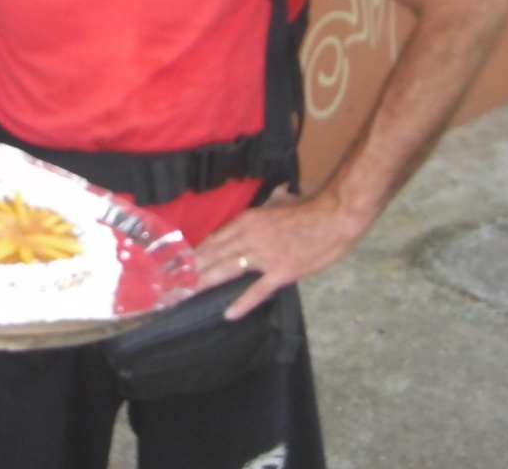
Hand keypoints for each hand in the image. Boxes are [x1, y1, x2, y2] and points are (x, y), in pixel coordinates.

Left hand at [194, 186, 363, 319]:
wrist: (334, 216)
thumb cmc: (310, 210)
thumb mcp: (280, 203)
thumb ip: (269, 204)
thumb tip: (273, 196)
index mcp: (248, 220)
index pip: (215, 239)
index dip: (196, 253)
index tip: (180, 264)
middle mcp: (249, 236)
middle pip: (214, 254)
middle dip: (193, 269)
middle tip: (173, 283)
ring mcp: (264, 255)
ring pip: (228, 269)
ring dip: (206, 282)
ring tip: (188, 294)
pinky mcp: (281, 271)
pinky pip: (257, 289)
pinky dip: (242, 302)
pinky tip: (229, 313)